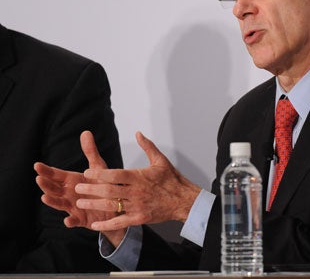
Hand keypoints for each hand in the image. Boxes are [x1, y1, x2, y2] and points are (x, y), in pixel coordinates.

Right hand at [34, 130, 115, 228]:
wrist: (116, 203)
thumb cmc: (104, 184)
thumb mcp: (98, 166)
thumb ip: (90, 151)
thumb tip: (85, 132)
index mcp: (72, 180)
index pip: (56, 174)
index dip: (46, 170)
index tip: (37, 165)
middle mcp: (69, 193)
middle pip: (54, 188)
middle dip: (46, 184)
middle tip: (39, 179)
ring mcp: (73, 206)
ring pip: (59, 204)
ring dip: (52, 201)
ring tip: (44, 197)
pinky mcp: (81, 219)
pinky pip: (74, 221)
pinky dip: (70, 221)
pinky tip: (67, 220)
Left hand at [74, 131, 201, 232]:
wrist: (183, 199)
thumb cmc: (171, 180)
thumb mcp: (160, 160)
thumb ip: (147, 146)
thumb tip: (138, 133)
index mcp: (139, 177)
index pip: (115, 174)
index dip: (99, 174)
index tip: (87, 173)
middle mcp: (136, 191)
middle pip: (109, 190)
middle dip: (91, 189)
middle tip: (78, 188)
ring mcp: (137, 206)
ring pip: (111, 205)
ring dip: (94, 204)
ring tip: (80, 203)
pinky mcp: (139, 218)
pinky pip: (120, 222)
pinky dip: (106, 224)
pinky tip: (95, 224)